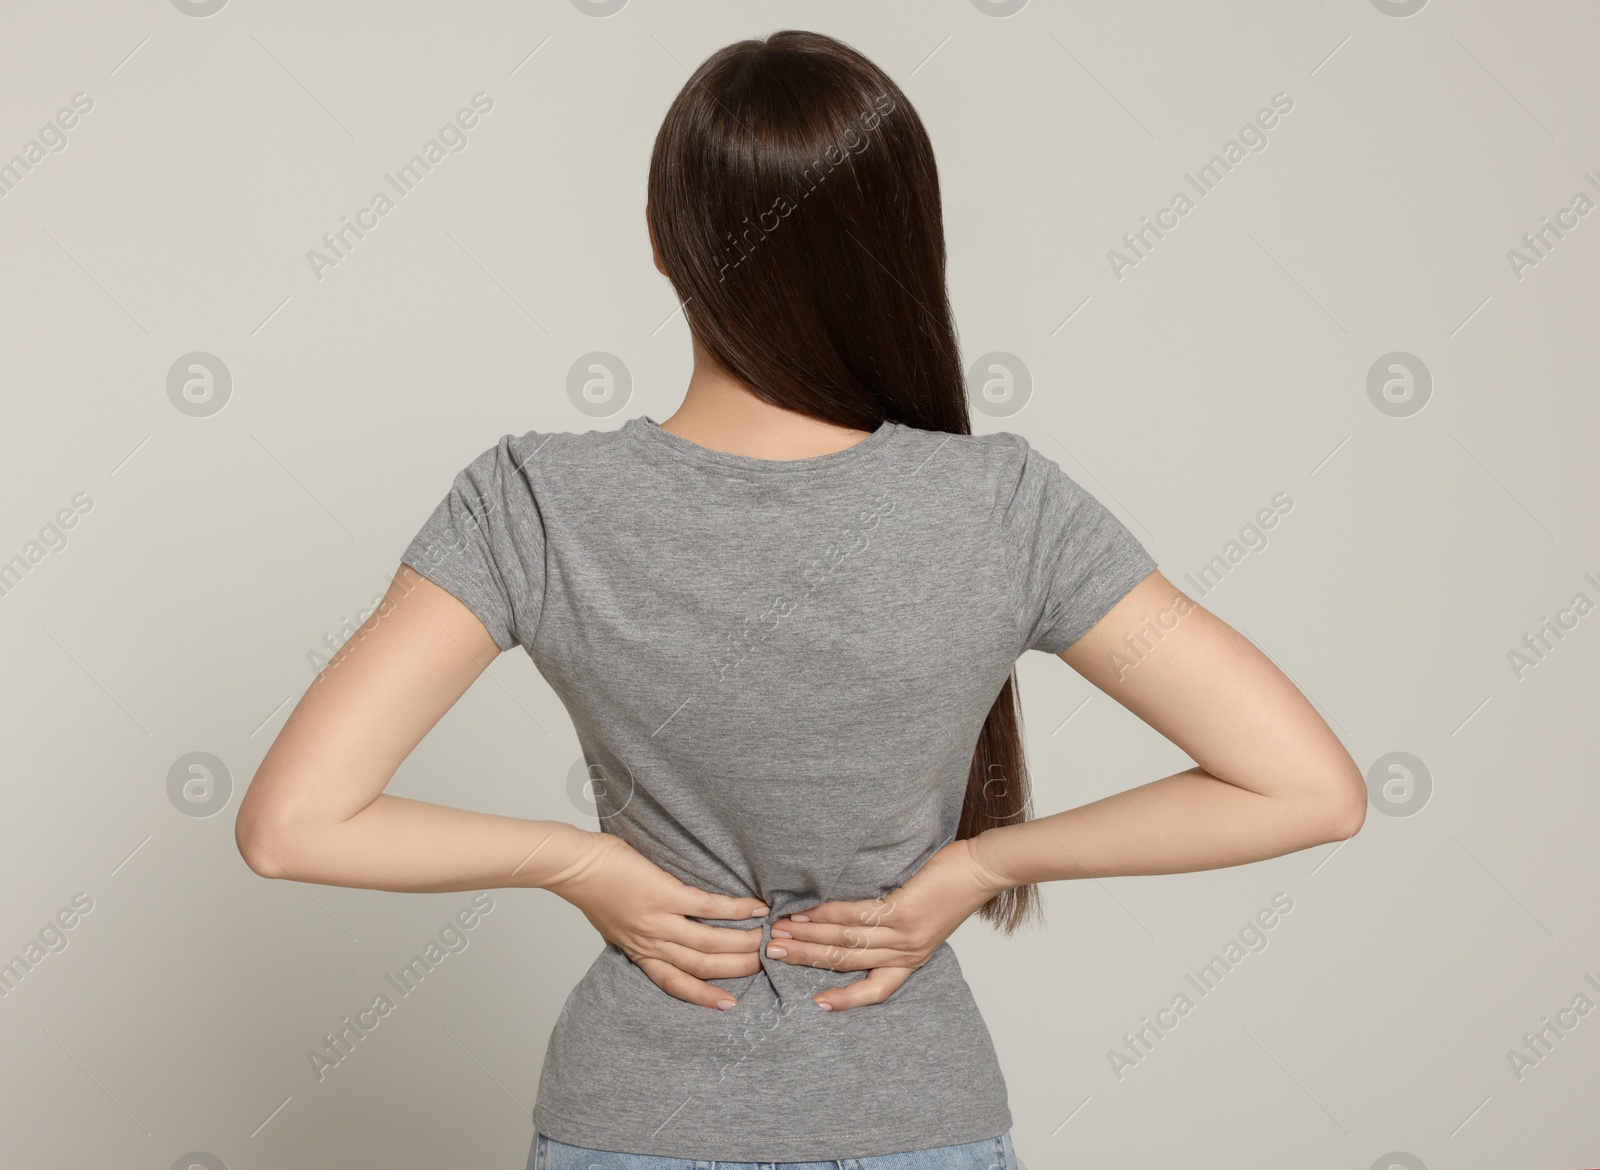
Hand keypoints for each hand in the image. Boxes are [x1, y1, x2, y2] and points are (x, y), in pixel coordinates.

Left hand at [545, 830, 770, 1010]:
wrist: (575, 865)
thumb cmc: (593, 888)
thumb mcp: (615, 925)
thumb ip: (639, 935)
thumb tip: (659, 936)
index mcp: (639, 952)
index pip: (674, 984)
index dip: (703, 997)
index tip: (730, 1006)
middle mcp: (650, 943)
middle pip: (700, 966)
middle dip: (736, 968)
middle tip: (764, 963)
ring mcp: (658, 920)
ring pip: (708, 942)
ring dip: (742, 942)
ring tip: (766, 938)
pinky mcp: (664, 895)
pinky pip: (707, 908)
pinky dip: (735, 910)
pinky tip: (756, 909)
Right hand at [766, 835, 1012, 1011]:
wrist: (982, 869)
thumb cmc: (951, 888)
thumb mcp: (924, 919)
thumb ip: (893, 928)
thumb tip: (853, 921)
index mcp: (912, 959)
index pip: (877, 989)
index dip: (846, 999)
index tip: (816, 1004)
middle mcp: (907, 952)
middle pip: (848, 963)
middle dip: (807, 960)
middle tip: (773, 953)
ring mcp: (904, 933)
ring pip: (846, 942)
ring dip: (809, 938)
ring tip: (781, 932)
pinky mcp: (902, 911)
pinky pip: (856, 916)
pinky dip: (827, 914)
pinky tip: (807, 912)